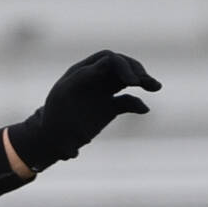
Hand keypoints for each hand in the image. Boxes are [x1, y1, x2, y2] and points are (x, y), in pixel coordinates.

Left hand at [7, 49, 160, 171]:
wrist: (52, 138)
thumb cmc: (53, 133)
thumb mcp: (57, 133)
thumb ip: (68, 134)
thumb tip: (75, 146)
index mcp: (79, 77)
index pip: (104, 60)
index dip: (119, 66)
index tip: (131, 81)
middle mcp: (92, 80)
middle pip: (118, 64)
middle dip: (132, 69)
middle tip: (142, 82)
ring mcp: (101, 90)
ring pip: (124, 77)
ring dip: (141, 79)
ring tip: (155, 87)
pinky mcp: (109, 105)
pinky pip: (126, 99)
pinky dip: (136, 102)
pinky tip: (144, 110)